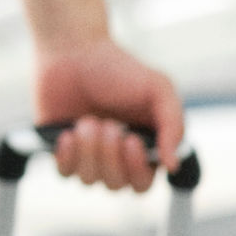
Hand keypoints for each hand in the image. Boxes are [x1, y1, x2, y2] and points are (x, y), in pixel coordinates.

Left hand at [36, 34, 184, 192]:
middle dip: (110, 157)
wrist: (73, 50)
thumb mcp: (159, 89)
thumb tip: (172, 165)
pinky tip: (69, 132)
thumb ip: (174, 125)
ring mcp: (87, 154)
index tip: (131, 140)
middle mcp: (116, 156)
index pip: (144, 183)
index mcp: (144, 147)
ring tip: (87, 120)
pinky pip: (65, 173)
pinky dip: (67, 156)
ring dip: (89, 150)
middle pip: (117, 185)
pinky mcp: (61, 148)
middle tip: (108, 124)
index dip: (137, 170)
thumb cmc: (118, 68)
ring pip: (90, 180)